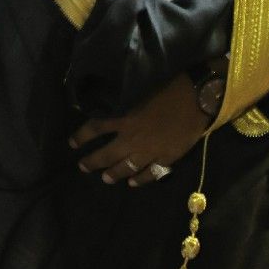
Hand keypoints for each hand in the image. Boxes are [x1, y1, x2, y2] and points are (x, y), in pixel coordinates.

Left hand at [70, 74, 207, 186]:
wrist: (198, 98)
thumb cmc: (170, 85)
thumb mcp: (140, 87)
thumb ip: (124, 98)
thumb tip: (110, 100)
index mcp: (124, 118)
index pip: (94, 128)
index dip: (81, 136)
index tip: (71, 143)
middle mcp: (132, 138)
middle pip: (106, 155)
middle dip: (92, 162)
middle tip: (83, 167)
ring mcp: (149, 151)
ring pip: (126, 168)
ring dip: (113, 174)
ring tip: (105, 179)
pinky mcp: (166, 158)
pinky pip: (149, 174)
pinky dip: (140, 180)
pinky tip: (132, 183)